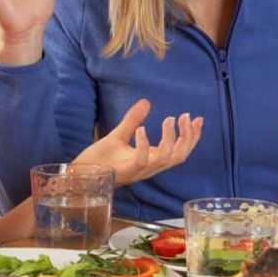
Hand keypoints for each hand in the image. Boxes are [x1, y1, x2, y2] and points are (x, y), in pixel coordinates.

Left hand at [73, 99, 202, 187]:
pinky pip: (142, 161)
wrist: (80, 174)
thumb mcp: (119, 135)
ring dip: (171, 139)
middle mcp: (149, 167)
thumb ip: (133, 120)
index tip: (197, 118)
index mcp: (151, 159)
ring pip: (166, 159)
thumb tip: (146, 102)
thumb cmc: (99, 159)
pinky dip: (145, 145)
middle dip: (188, 137)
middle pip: (179, 156)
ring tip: (168, 119)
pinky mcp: (126, 172)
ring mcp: (138, 171)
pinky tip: (142, 129)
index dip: (192, 137)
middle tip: (186, 117)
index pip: (180, 151)